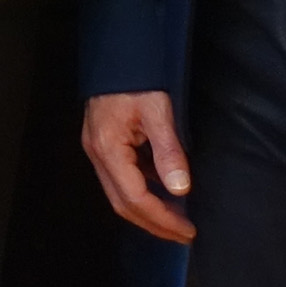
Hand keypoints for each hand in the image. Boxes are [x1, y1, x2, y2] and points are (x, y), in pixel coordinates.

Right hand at [81, 92, 196, 243]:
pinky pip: (121, 178)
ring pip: (119, 194)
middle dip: (154, 224)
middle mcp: (97, 154)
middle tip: (184, 233)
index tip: (188, 229)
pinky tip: (164, 192)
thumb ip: (168, 150)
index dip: (162, 219)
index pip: (135, 198)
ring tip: (177, 219)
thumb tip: (180, 188)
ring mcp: (97, 150)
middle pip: (122, 204)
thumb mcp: (158, 111)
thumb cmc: (136, 77)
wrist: (116, 52)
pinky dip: (143, 192)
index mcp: (108, 148)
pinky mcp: (104, 144)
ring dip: (148, 211)